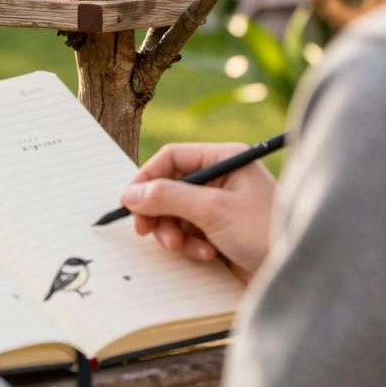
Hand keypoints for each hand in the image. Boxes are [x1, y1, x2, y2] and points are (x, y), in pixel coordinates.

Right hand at [121, 142, 276, 280]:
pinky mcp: (223, 230)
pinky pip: (191, 231)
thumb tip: (131, 194)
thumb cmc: (266, 232)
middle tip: (147, 231)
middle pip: (170, 186)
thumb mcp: (212, 210)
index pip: (172, 157)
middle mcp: (224, 178)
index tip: (130, 202)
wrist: (300, 273)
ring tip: (184, 247)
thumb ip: (167, 197)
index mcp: (226, 159)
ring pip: (177, 212)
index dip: (147, 178)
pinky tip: (207, 254)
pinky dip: (191, 244)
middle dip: (159, 211)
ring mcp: (223, 205)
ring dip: (174, 231)